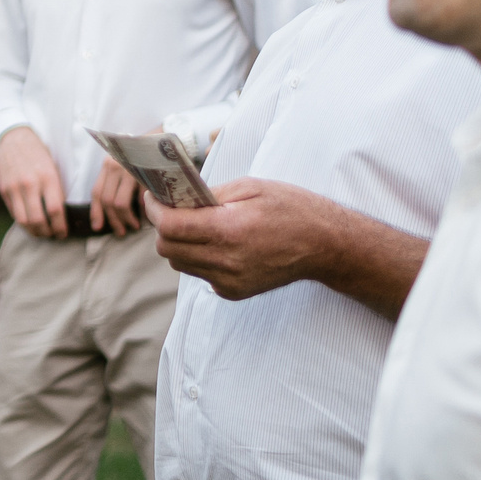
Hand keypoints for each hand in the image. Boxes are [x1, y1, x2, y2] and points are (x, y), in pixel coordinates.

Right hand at [0, 127, 68, 237]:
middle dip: (47, 233)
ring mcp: (15, 187)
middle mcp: (30, 183)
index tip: (63, 233)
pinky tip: (29, 223)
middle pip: (39, 219)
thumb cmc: (38, 154)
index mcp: (48, 177)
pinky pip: (13, 212)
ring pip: (24, 220)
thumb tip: (61, 215)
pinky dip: (22, 222)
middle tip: (53, 236)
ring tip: (40, 233)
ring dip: (33, 231)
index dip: (60, 227)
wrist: (14, 138)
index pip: (55, 210)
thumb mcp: (52, 168)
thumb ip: (55, 190)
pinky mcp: (4, 189)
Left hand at [89, 157, 145, 236]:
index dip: (96, 212)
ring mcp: (131, 170)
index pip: (96, 192)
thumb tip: (109, 209)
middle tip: (121, 231)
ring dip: (127, 219)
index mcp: (108, 165)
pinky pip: (141, 200)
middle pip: (107, 201)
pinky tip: (147, 217)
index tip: (97, 227)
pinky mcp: (147, 174)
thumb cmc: (140, 155)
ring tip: (134, 226)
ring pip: (120, 204)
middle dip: (113, 220)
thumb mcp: (122, 164)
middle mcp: (116, 166)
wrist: (161, 140)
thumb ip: (114, 181)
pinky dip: (143, 212)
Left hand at [149, 178, 342, 301]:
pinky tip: (219, 245)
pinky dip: (199, 258)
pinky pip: (200, 275)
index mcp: (229, 231)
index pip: (169, 227)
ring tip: (196, 226)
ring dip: (179, 244)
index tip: (153, 197)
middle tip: (172, 209)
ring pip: (180, 264)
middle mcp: (227, 261)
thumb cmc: (292, 209)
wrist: (327, 246)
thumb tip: (176, 197)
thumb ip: (208, 194)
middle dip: (162, 227)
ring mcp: (230, 281)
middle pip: (167, 248)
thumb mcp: (251, 187)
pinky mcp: (233, 292)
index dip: (154, 210)